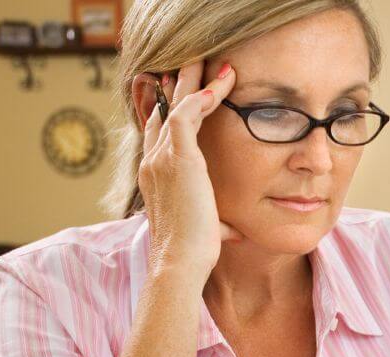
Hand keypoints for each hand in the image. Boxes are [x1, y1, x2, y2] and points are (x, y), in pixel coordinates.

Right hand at [137, 59, 241, 288]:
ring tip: (215, 63)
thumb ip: (218, 225)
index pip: (159, 134)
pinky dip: (203, 97)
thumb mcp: (206, 231)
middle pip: (164, 111)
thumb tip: (236, 233)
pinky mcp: (177, 158)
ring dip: (194, 82)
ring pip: (176, 106)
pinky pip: (187, 114)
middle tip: (194, 62)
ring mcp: (161, 158)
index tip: (188, 95)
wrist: (179, 261)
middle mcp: (153, 162)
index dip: (171, 112)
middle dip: (180, 86)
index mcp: (156, 177)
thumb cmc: (192, 254)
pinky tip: (221, 85)